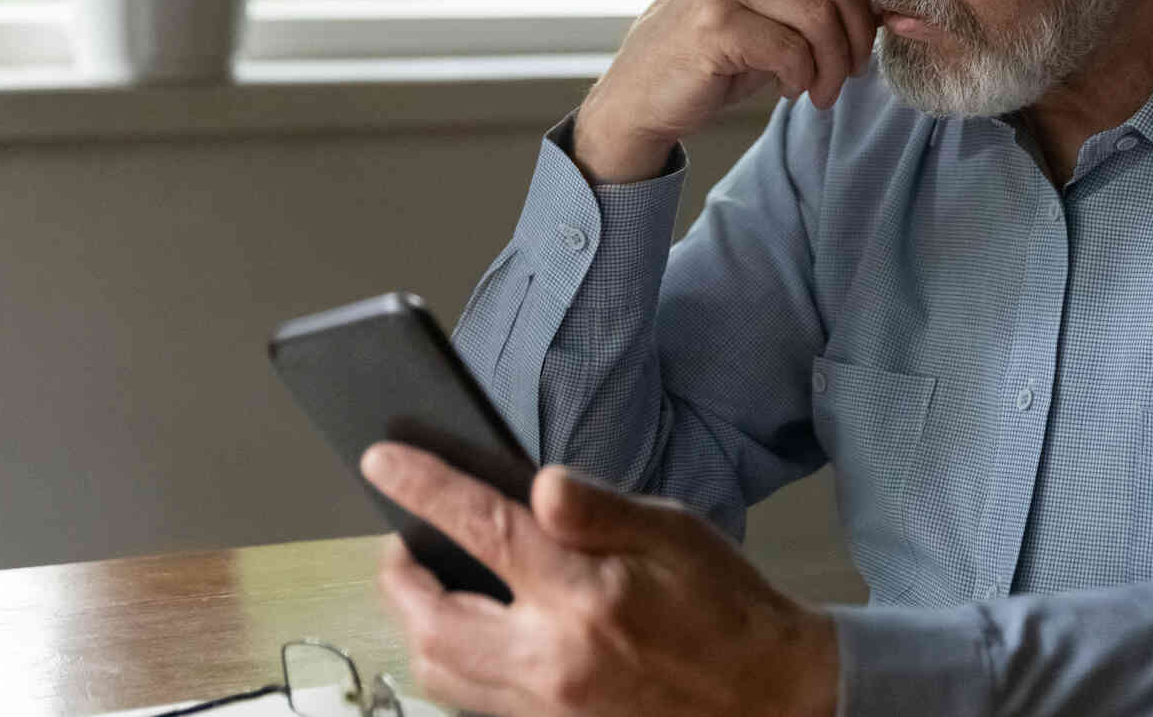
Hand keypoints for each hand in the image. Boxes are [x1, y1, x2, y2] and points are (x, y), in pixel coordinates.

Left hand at [361, 443, 838, 716]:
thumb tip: (538, 482)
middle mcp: (553, 663)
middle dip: (398, 574)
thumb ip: (600, 507)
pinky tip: (467, 629)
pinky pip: (468, 703)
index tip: (383, 461)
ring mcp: (546, 710)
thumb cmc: (726, 608)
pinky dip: (449, 663)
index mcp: (586, 599)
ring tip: (426, 581)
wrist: (769, 700)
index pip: (482, 530)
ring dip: (416, 623)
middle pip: (431, 621)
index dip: (424, 489)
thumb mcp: (677, 531)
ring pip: (438, 672)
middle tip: (402, 538)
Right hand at [575, 0, 873, 182]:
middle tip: (854, 70)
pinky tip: (791, 90)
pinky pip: (790, 51)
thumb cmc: (716, 54)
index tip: (869, 21)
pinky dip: (802, 78)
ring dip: (833, 65)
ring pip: (817, 16)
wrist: (640, 94)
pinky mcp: (713, 24)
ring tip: (822, 89)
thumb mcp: (765, 8)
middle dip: (858, 32)